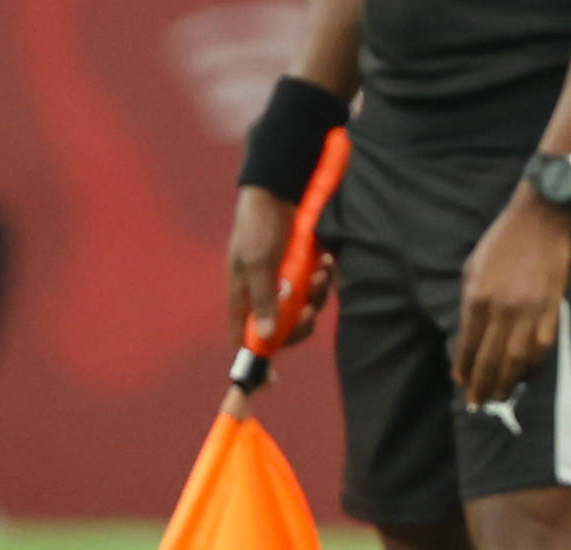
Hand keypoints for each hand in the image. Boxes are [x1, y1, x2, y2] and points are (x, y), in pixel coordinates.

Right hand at [226, 186, 332, 350]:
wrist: (280, 189)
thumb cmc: (258, 225)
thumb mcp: (257, 263)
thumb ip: (263, 299)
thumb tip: (267, 336)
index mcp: (243, 299)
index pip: (247, 340)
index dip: (259, 359)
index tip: (272, 381)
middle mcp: (265, 295)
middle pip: (284, 330)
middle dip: (301, 321)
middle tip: (310, 305)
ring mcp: (287, 282)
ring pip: (307, 307)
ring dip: (318, 294)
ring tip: (322, 271)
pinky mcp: (306, 268)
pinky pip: (320, 285)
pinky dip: (326, 277)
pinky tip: (328, 260)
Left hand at [454, 187, 570, 406]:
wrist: (539, 218)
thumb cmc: (501, 241)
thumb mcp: (472, 269)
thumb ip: (469, 305)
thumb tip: (468, 338)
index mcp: (478, 297)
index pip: (467, 345)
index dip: (463, 369)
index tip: (461, 384)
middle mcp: (502, 309)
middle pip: (490, 358)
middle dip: (482, 385)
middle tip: (478, 403)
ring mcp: (530, 310)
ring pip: (517, 358)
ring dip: (507, 381)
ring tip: (500, 396)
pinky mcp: (552, 307)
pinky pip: (543, 344)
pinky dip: (534, 363)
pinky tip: (527, 373)